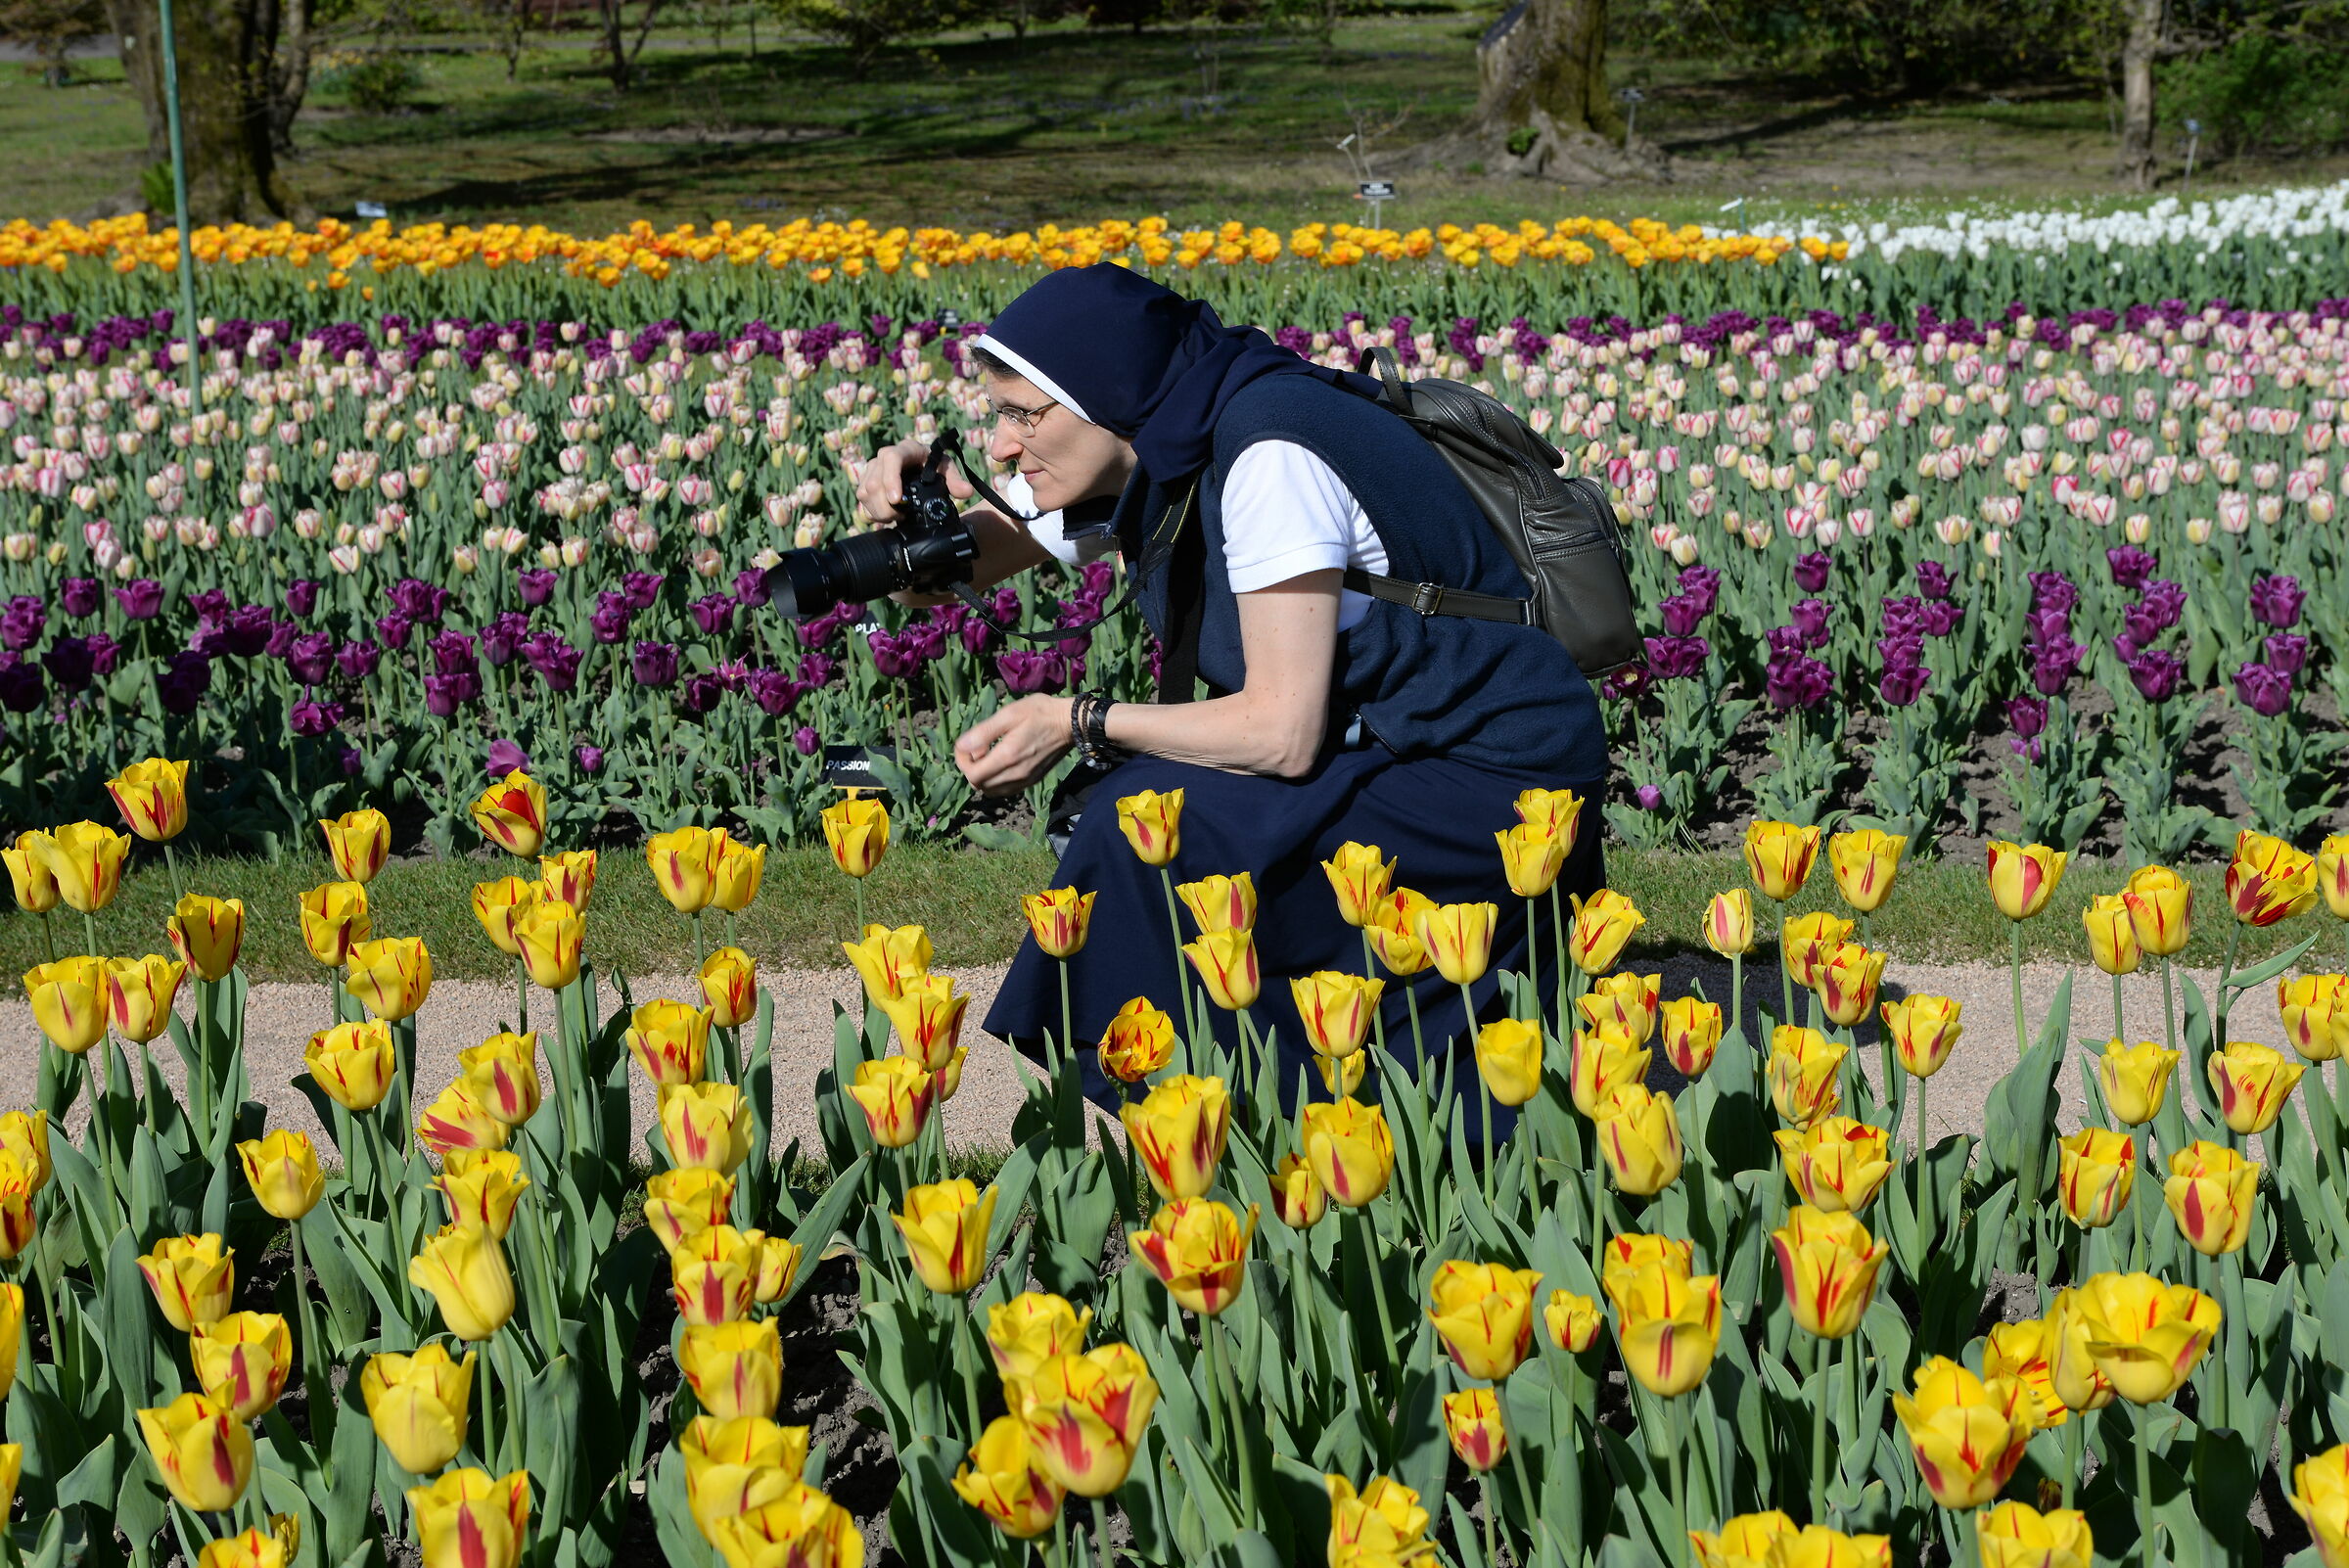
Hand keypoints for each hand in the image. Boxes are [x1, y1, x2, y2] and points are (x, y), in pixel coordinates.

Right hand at [854, 436, 974, 525]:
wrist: (920, 468)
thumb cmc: (934, 466)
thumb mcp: (946, 470)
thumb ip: (955, 480)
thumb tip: (966, 492)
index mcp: (905, 450)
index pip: (891, 458)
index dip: (890, 479)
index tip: (897, 499)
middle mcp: (883, 457)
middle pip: (874, 482)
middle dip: (886, 506)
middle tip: (901, 515)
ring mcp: (872, 469)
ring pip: (865, 493)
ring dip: (880, 511)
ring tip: (897, 516)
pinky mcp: (865, 481)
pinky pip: (861, 500)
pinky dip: (873, 512)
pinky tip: (887, 515)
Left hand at [954, 695, 1073, 796]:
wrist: (1072, 723)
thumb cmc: (1040, 712)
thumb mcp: (1009, 714)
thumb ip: (983, 733)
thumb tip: (961, 746)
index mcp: (1007, 757)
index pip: (972, 775)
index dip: (962, 762)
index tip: (966, 746)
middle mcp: (1015, 775)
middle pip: (979, 785)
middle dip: (970, 769)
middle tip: (976, 749)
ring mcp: (1025, 781)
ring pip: (991, 791)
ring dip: (983, 777)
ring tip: (988, 757)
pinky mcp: (1032, 781)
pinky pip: (1005, 790)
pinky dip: (996, 781)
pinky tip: (1001, 764)